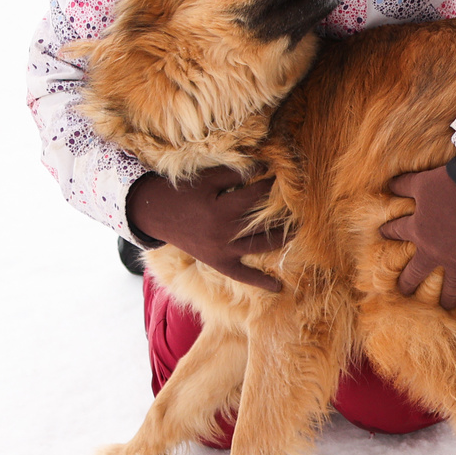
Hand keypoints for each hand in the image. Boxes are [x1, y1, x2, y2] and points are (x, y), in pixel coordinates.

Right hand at [126, 166, 286, 290]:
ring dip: (281, 239)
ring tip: (298, 231)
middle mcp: (224, 233)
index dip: (268, 184)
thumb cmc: (183, 191)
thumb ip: (234, 174)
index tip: (278, 176)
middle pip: (262, 224)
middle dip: (281, 213)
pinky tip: (279, 287)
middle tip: (299, 205)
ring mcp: (222, 251)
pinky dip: (260, 281)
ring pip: (260, 247)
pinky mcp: (218, 263)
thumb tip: (263, 167)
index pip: (255, 196)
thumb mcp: (207, 178)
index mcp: (221, 210)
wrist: (156, 214)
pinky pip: (242, 275)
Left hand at [379, 164, 455, 309]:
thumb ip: (403, 185)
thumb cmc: (447, 184)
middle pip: (416, 271)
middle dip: (407, 282)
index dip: (389, 231)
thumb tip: (389, 184)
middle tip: (402, 292)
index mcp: (417, 230)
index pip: (397, 231)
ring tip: (445, 308)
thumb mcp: (420, 182)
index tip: (384, 233)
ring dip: (447, 298)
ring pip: (449, 285)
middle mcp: (433, 250)